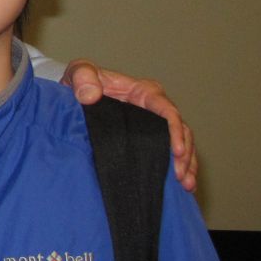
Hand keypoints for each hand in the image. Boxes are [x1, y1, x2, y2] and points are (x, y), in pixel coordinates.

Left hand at [62, 59, 196, 190]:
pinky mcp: (149, 142)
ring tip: (186, 185)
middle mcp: (154, 110)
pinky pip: (169, 156)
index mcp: (143, 92)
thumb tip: (90, 95)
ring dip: (187, 165)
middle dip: (185, 155)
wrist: (73, 98)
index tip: (176, 151)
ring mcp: (153, 128)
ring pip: (181, 146)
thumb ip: (82, 76)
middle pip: (181, 131)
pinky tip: (183, 188)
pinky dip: (179, 170)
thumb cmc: (81, 82)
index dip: (175, 130)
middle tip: (181, 177)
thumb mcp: (78, 73)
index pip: (167, 110)